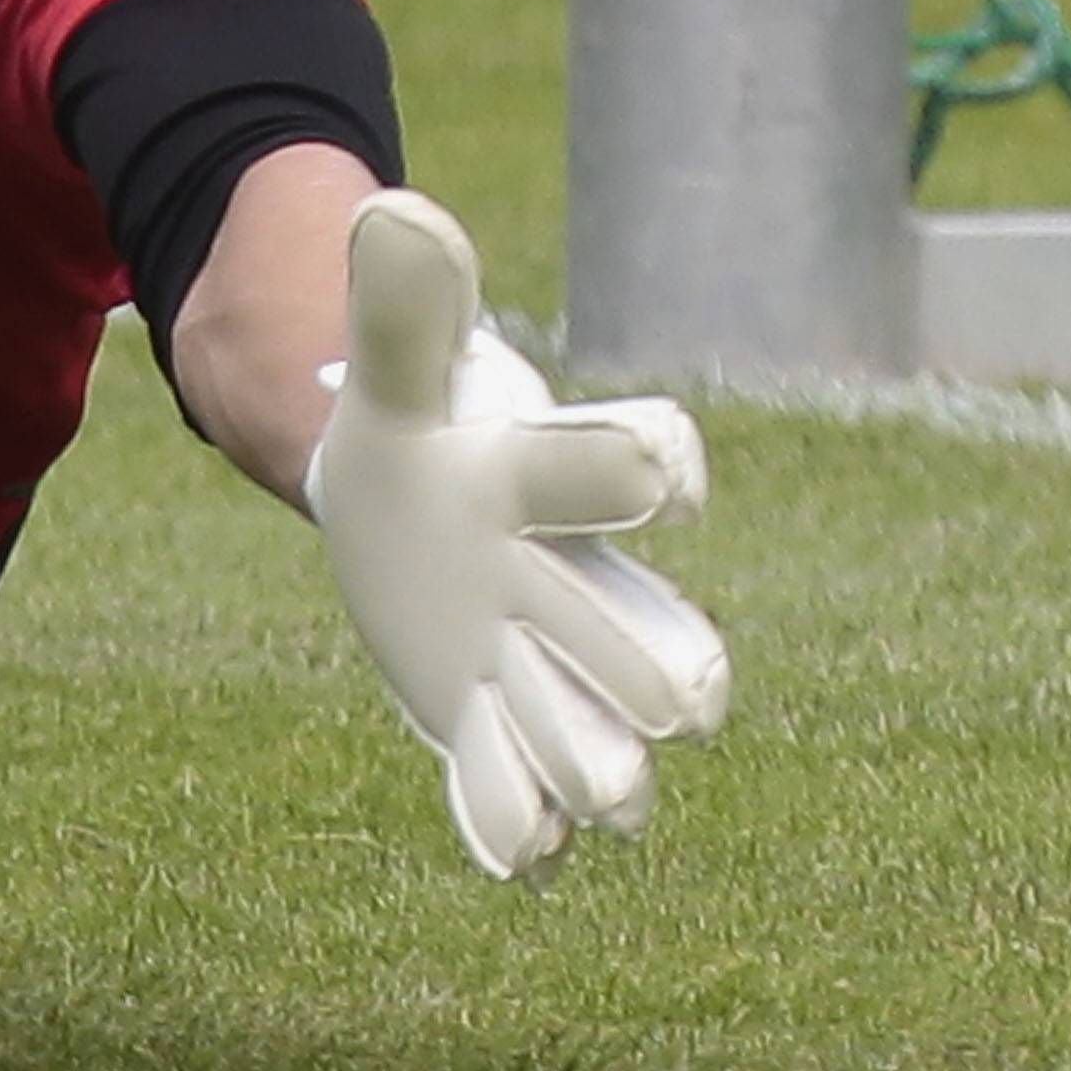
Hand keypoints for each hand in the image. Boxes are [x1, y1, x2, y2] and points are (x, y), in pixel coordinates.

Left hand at [305, 190, 731, 883]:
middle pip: (630, 627)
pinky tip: (526, 864)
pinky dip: (519, 824)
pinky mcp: (493, 724)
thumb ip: (402, 307)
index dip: (646, 469)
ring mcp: (540, 663)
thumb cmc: (420, 432)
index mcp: (551, 480)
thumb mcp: (398, 376)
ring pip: (590, 724)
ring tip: (610, 806)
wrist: (406, 509)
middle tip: (683, 708)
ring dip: (601, 765)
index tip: (670, 479)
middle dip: (647, 666)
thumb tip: (387, 206)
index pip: (619, 467)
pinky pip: (516, 785)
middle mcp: (572, 581)